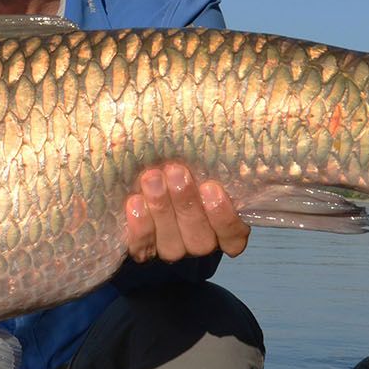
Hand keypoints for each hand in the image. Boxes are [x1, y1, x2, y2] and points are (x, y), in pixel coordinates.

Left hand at [123, 162, 249, 262]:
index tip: (212, 188)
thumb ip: (209, 158)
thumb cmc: (181, 167)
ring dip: (162, 210)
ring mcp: (172, 249)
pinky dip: (140, 227)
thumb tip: (231, 118)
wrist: (147, 179)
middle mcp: (200, 243)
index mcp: (224, 227)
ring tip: (152, 179)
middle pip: (200, 238)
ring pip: (172, 245)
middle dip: (187, 204)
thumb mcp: (200, 163)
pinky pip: (143, 248)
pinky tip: (135, 202)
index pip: (233, 235)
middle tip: (176, 172)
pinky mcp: (144, 251)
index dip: (224, 217)